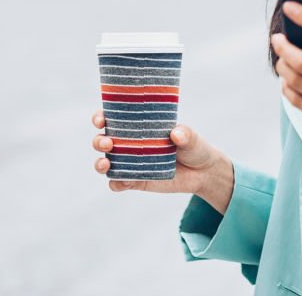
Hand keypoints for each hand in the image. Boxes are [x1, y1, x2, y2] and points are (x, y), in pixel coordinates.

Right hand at [91, 109, 223, 196]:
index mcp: (138, 126)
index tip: (101, 119)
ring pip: (105, 162)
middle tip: (108, 142)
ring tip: (106, 163)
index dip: (100, 117)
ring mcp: (130, 163)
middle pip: (102, 140)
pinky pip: (118, 183)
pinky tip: (121, 181)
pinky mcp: (136, 181)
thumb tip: (176, 134)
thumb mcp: (192, 137)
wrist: (203, 173)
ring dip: (100, 163)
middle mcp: (129, 144)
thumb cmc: (194, 146)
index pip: (112, 118)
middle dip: (99, 141)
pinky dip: (116, 183)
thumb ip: (186, 134)